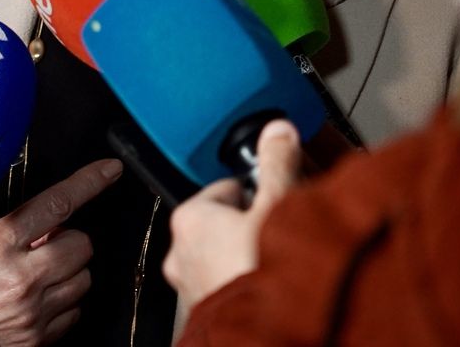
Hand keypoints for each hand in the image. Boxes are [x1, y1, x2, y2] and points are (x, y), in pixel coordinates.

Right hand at [0, 157, 121, 346]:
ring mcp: (35, 309)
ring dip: (68, 270)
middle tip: (45, 242)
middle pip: (80, 243)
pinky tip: (39, 297)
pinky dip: (63, 301)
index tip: (107, 170)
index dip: (88, 182)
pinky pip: (74, 310)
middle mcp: (22, 277)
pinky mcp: (41, 335)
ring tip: (39, 271)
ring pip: (83, 277)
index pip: (56, 204)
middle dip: (68, 238)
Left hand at [163, 119, 300, 313]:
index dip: (257, 191)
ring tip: (274, 258)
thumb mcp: (278, 204)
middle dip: (251, 223)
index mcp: (190, 218)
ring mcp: (188, 285)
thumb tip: (278, 132)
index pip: (227, 187)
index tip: (274, 198)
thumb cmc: (259, 273)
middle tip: (279, 229)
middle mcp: (180, 252)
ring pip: (222, 254)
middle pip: (224, 221)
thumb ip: (277, 164)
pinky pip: (224, 281)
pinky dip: (241, 278)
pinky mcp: (204, 310)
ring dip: (246, 253)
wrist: (265, 331)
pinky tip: (265, 281)